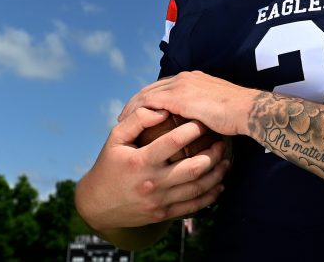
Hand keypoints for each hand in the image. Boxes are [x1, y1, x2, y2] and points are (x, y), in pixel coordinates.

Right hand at [75, 105, 230, 231]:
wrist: (97, 204)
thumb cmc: (109, 164)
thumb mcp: (115, 138)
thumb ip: (137, 119)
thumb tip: (162, 110)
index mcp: (140, 162)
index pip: (172, 142)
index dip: (192, 129)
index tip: (204, 120)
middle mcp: (151, 183)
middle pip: (192, 168)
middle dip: (213, 153)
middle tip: (222, 140)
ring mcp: (158, 201)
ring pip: (197, 188)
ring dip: (217, 173)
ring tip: (227, 159)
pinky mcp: (163, 214)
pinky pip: (193, 206)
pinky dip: (211, 195)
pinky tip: (220, 183)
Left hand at [118, 71, 255, 136]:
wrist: (247, 110)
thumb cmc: (239, 115)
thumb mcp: (218, 110)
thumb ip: (205, 113)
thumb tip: (200, 128)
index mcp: (194, 79)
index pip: (165, 86)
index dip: (150, 98)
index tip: (141, 112)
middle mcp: (185, 78)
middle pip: (152, 88)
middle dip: (137, 102)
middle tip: (124, 117)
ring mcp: (181, 86)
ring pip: (146, 94)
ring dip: (133, 108)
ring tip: (122, 122)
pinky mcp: (179, 97)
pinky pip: (149, 103)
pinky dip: (138, 112)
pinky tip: (131, 123)